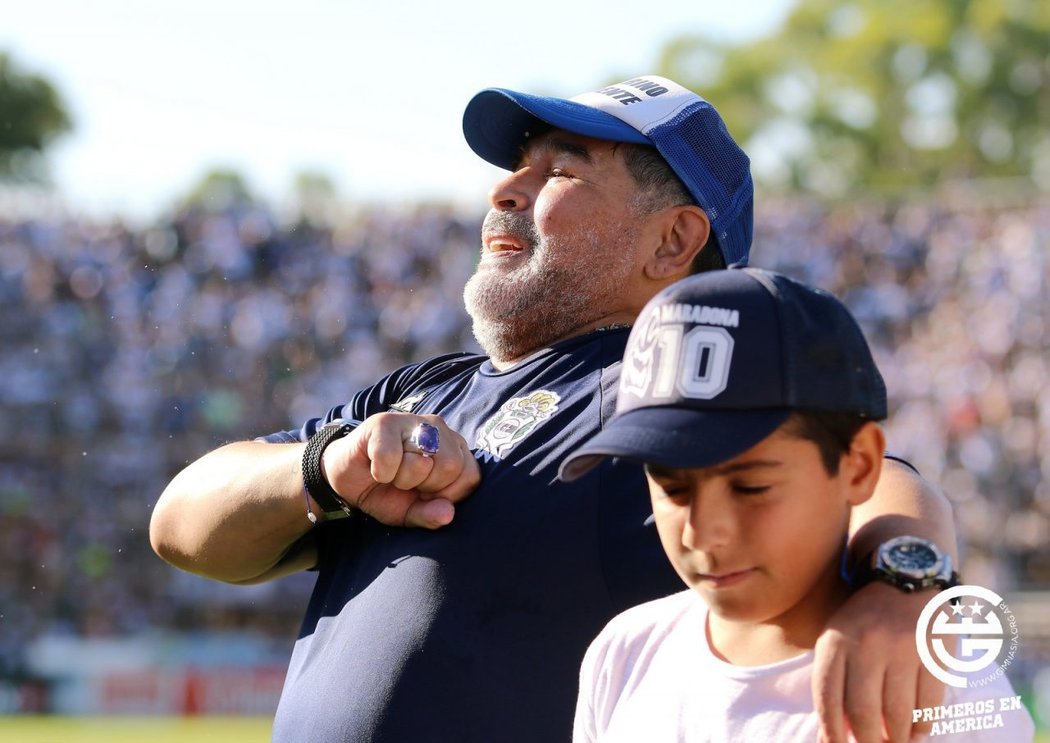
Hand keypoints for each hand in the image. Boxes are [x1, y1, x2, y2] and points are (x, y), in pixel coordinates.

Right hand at [320, 412, 479, 528]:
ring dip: (400, 478)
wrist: (345, 478)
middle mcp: (438, 429)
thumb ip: (430, 515)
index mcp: (454, 448)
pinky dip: (379, 471)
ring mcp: (412, 421)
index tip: (424, 493)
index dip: (445, 495)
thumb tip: (448, 514)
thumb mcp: (410, 512)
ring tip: (391, 473)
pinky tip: (375, 466)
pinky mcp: (384, 422)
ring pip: (422, 461)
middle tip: (404, 481)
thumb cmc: (384, 491)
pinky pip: (390, 457)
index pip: (470, 476)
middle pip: (450, 466)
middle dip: (424, 486)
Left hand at [812, 582, 945, 741]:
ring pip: (899, 714)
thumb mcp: (838, 640)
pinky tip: (917, 728)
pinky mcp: (935, 652)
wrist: (906, 578)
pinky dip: (923, 725)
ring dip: (898, 738)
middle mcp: (867, 644)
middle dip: (868, 742)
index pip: (828, 698)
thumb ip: (833, 683)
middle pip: (864, 712)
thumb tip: (832, 737)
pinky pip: (929, 704)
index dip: (832, 733)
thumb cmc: (865, 621)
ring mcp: (903, 648)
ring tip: (896, 741)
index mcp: (836, 642)